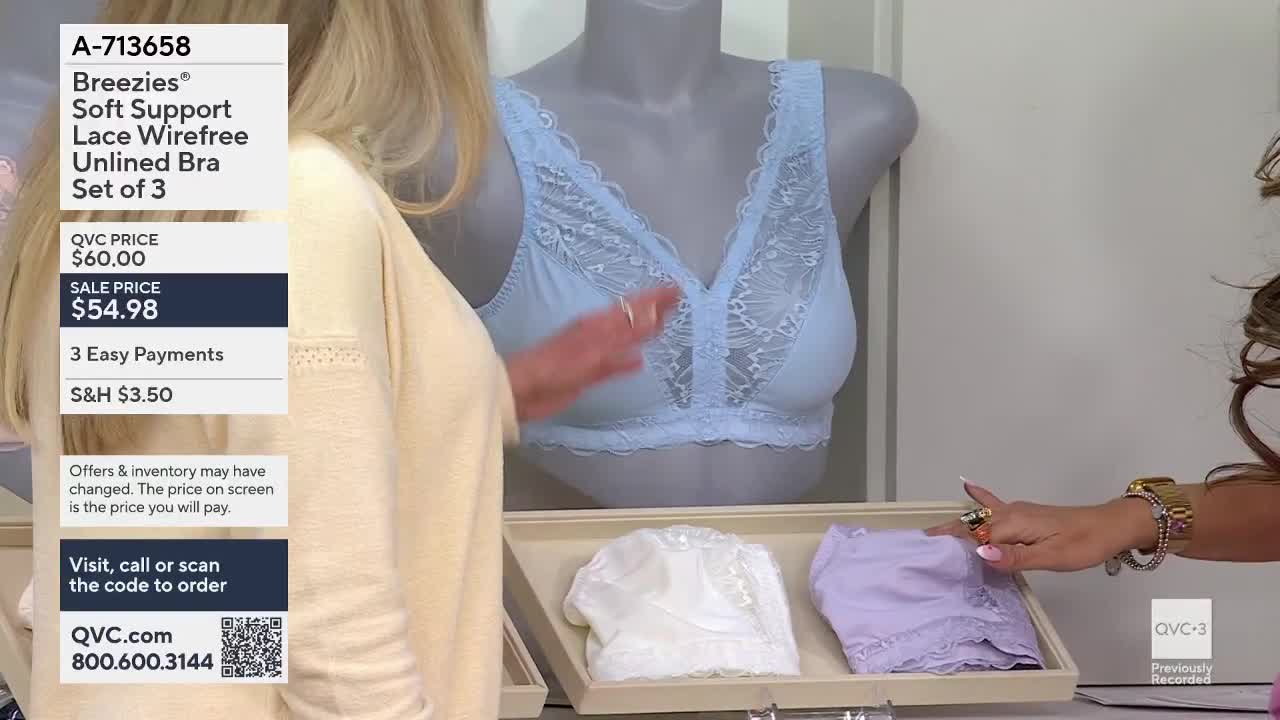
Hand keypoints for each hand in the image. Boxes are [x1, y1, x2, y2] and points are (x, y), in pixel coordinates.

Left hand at [505, 286, 681, 422]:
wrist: (524, 389)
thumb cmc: (556, 366)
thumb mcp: (594, 348)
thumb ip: (624, 335)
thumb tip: (654, 318)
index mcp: (597, 323)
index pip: (632, 305)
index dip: (654, 298)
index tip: (677, 289)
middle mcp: (596, 334)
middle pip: (630, 318)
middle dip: (652, 310)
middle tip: (676, 301)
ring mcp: (592, 354)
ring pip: (624, 339)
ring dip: (643, 332)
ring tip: (663, 325)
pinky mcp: (588, 374)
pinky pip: (615, 365)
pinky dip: (628, 361)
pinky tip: (639, 361)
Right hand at [925, 481, 1158, 571]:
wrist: (1112, 527)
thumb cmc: (1085, 543)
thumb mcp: (1051, 557)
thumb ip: (1014, 557)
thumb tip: (980, 552)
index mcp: (1013, 524)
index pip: (973, 535)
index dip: (949, 544)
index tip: (925, 554)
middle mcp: (1010, 514)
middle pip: (971, 525)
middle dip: (946, 534)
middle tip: (922, 547)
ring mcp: (1017, 512)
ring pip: (980, 518)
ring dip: (957, 525)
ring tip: (934, 533)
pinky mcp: (1025, 515)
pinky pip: (996, 505)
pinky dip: (980, 498)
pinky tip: (968, 488)